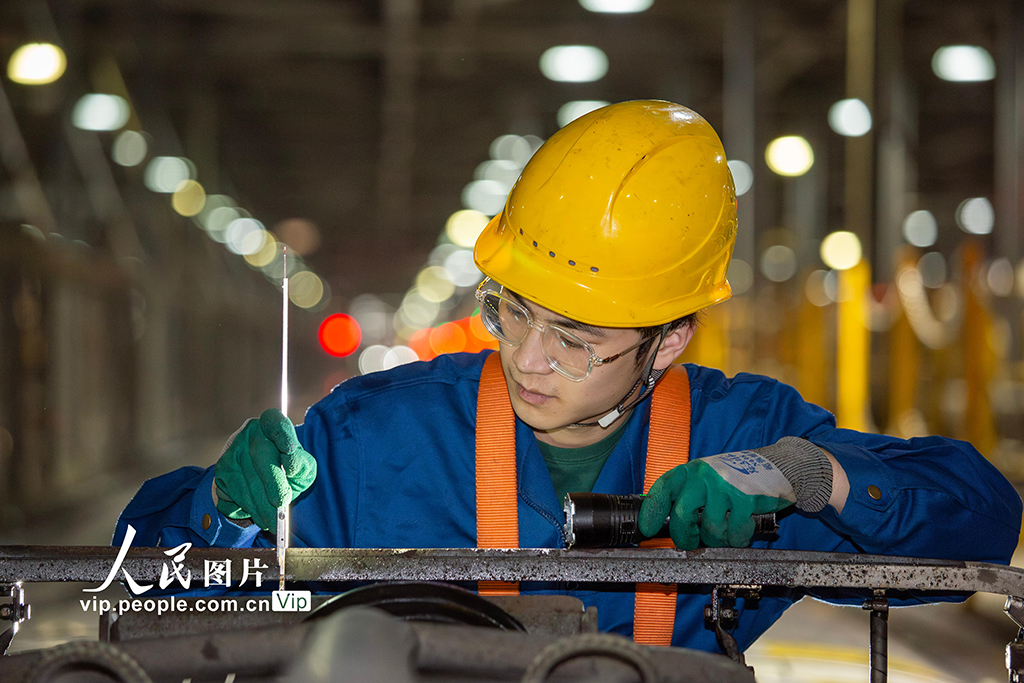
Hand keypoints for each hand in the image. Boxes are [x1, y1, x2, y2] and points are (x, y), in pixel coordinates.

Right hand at [214, 409, 316, 530]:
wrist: (262, 478)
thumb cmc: (287, 469)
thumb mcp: (302, 465)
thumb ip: (302, 465)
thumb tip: (292, 467)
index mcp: (272, 424)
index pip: (275, 422)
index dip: (282, 434)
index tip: (290, 450)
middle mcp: (250, 434)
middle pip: (260, 456)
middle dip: (272, 484)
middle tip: (281, 503)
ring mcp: (232, 452)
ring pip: (244, 479)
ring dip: (259, 503)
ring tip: (271, 519)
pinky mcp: (220, 472)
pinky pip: (231, 493)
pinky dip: (245, 507)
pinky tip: (256, 510)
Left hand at [638, 438, 831, 549]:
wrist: (774, 465)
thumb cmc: (734, 478)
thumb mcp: (705, 478)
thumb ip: (686, 495)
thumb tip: (663, 521)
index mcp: (690, 471)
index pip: (662, 489)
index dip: (651, 511)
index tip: (647, 529)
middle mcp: (703, 476)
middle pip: (682, 516)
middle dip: (685, 537)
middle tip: (692, 543)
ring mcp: (724, 486)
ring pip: (710, 528)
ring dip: (718, 538)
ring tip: (725, 529)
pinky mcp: (746, 498)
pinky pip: (735, 531)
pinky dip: (738, 537)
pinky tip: (741, 528)